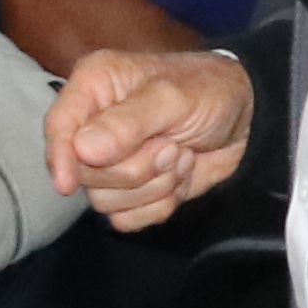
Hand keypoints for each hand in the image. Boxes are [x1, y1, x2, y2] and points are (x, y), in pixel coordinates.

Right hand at [46, 47, 255, 231]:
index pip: (58, 126)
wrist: (248, 120)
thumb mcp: (173, 98)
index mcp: (94, 88)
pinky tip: (177, 179)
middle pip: (84, 172)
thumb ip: (128, 123)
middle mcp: (93, 126)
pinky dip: (158, 205)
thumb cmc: (209, 92)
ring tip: (180, 155)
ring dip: (154, 186)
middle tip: (171, 146)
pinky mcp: (130, 192)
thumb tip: (83, 150)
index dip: (59, 156)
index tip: (67, 184)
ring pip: (104, 200)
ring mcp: (110, 163)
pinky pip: (125, 219)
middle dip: (135, 168)